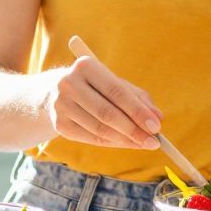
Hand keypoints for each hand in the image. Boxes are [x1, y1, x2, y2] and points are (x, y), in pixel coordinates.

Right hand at [45, 51, 161, 150]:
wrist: (53, 94)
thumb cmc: (94, 87)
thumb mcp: (115, 84)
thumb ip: (138, 98)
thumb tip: (157, 117)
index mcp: (85, 66)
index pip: (116, 91)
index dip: (138, 111)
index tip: (156, 126)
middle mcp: (69, 84)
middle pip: (107, 112)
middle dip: (133, 130)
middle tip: (154, 142)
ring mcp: (61, 105)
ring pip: (100, 128)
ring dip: (125, 140)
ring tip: (144, 144)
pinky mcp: (59, 125)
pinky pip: (92, 138)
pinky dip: (113, 143)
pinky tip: (128, 144)